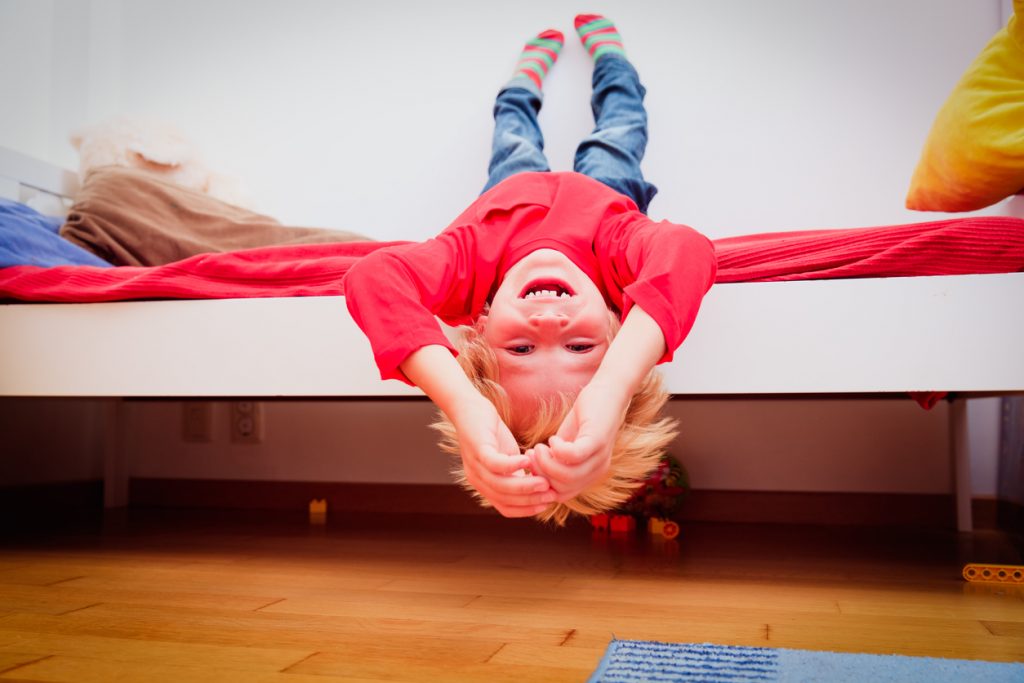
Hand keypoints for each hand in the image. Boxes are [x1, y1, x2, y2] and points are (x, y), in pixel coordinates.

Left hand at [453, 398, 556, 517]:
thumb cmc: (492, 435)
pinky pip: (495, 464)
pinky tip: (528, 461)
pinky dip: (513, 465)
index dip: (527, 510)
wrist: (471, 408)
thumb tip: (539, 489)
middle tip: (551, 494)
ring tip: (544, 482)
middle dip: (531, 500)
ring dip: (525, 486)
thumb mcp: (509, 459)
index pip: (506, 508)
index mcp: (485, 486)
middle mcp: (477, 480)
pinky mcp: (478, 449)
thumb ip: (519, 476)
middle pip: (505, 499)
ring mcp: (476, 466)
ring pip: (501, 485)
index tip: (547, 504)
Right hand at [527, 380, 628, 501]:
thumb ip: (554, 462)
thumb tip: (532, 473)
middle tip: (531, 454)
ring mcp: (599, 457)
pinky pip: (573, 456)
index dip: (540, 483)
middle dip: (540, 473)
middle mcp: (597, 471)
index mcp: (589, 476)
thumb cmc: (584, 420)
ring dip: (545, 462)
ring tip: (538, 446)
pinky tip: (553, 438)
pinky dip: (557, 449)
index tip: (528, 464)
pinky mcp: (597, 441)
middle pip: (561, 489)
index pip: (560, 495)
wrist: (607, 393)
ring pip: (567, 476)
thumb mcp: (566, 445)